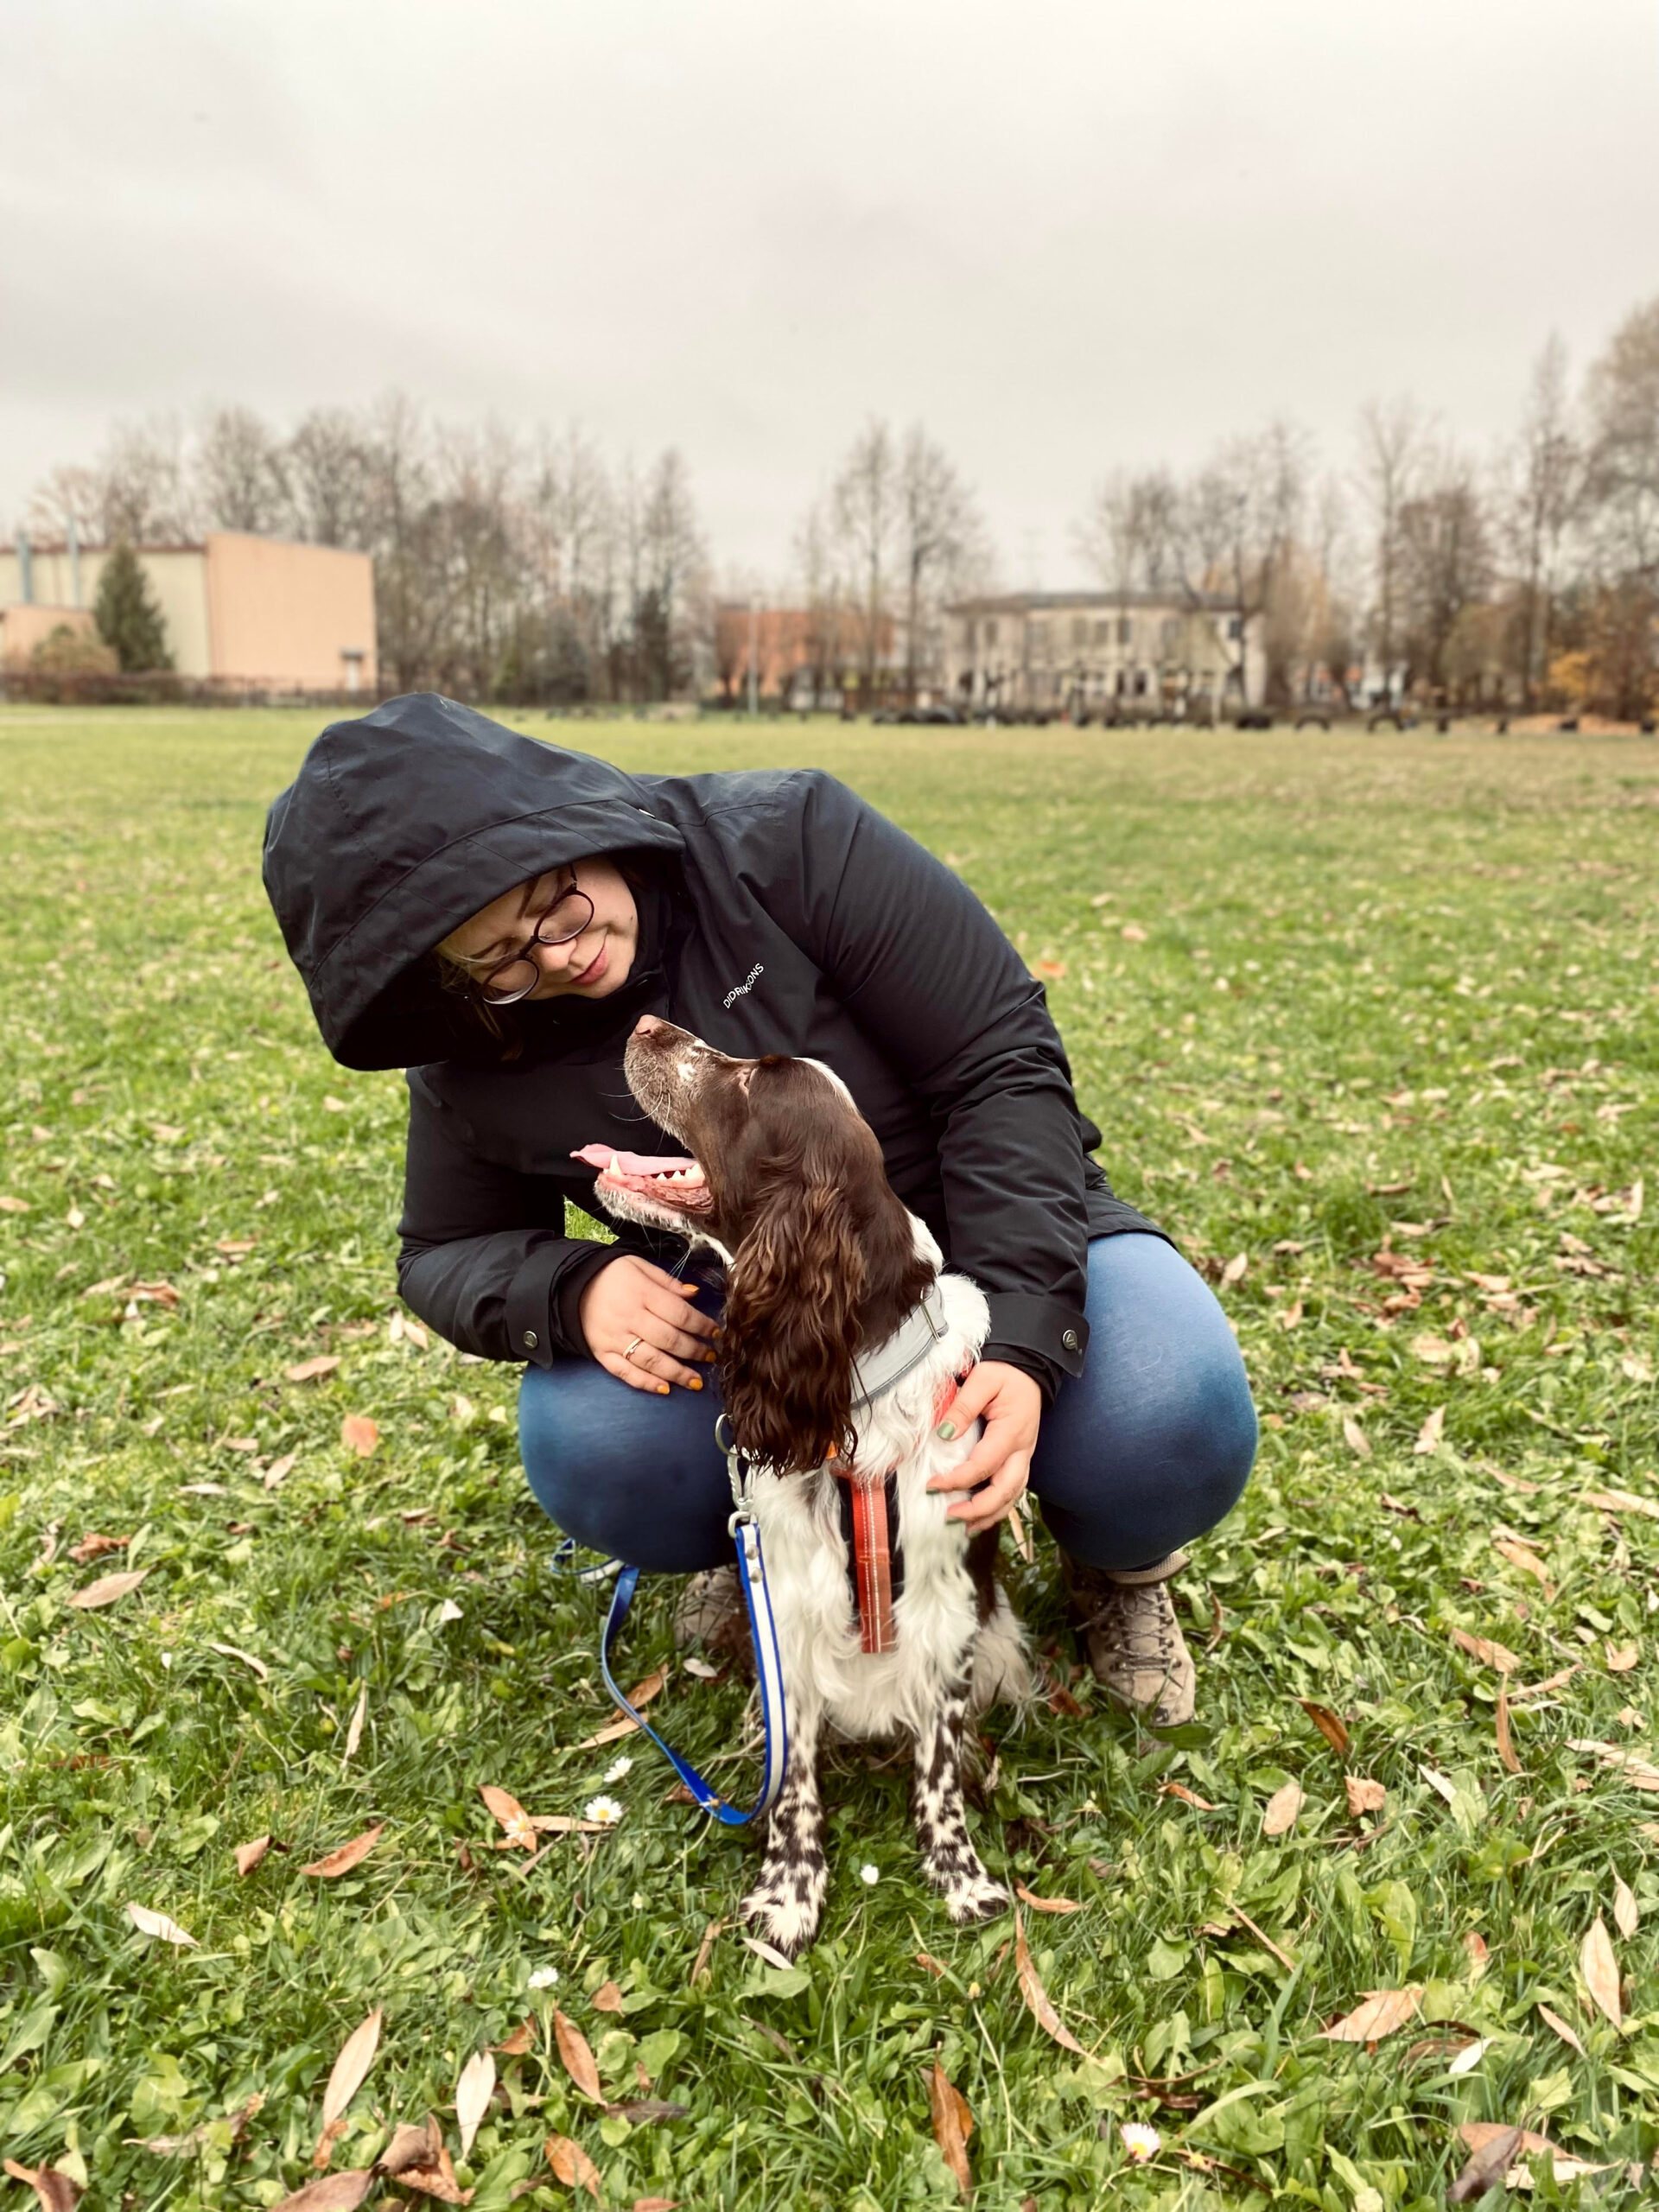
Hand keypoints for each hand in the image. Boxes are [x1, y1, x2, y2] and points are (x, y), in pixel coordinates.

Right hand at [578, 1253, 719, 1394]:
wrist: (570, 1286)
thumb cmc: (611, 1275)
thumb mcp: (639, 1266)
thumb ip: (668, 1282)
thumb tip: (694, 1294)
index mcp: (642, 1294)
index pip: (679, 1313)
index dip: (701, 1325)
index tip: (716, 1333)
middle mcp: (629, 1318)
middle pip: (669, 1339)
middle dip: (694, 1351)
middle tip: (711, 1357)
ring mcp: (615, 1339)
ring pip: (651, 1361)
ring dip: (677, 1373)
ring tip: (696, 1381)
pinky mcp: (603, 1354)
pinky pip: (626, 1373)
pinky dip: (646, 1383)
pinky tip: (665, 1388)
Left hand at [926, 1360, 1041, 1533]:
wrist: (1030, 1369)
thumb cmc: (1005, 1374)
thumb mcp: (982, 1380)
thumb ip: (963, 1407)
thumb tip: (944, 1434)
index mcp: (1012, 1432)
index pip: (984, 1465)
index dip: (957, 1480)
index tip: (932, 1485)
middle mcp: (1022, 1450)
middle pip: (1005, 1491)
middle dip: (978, 1509)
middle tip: (950, 1516)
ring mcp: (1024, 1456)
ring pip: (1012, 1496)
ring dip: (990, 1515)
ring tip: (965, 1528)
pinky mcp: (1020, 1458)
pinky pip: (1013, 1489)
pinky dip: (998, 1506)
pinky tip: (980, 1515)